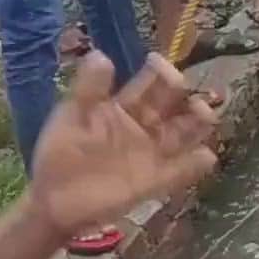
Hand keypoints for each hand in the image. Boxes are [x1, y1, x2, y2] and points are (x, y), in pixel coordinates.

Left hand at [29, 54, 217, 237]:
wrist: (52, 203)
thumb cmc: (60, 156)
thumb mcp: (70, 118)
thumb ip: (88, 89)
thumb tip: (101, 54)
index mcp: (126, 106)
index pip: (151, 82)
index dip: (161, 71)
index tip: (162, 65)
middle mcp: (146, 125)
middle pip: (176, 105)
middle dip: (189, 96)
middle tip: (194, 95)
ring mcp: (154, 152)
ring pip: (186, 132)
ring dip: (199, 123)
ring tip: (206, 116)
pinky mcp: (157, 179)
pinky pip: (182, 169)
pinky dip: (196, 163)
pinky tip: (206, 156)